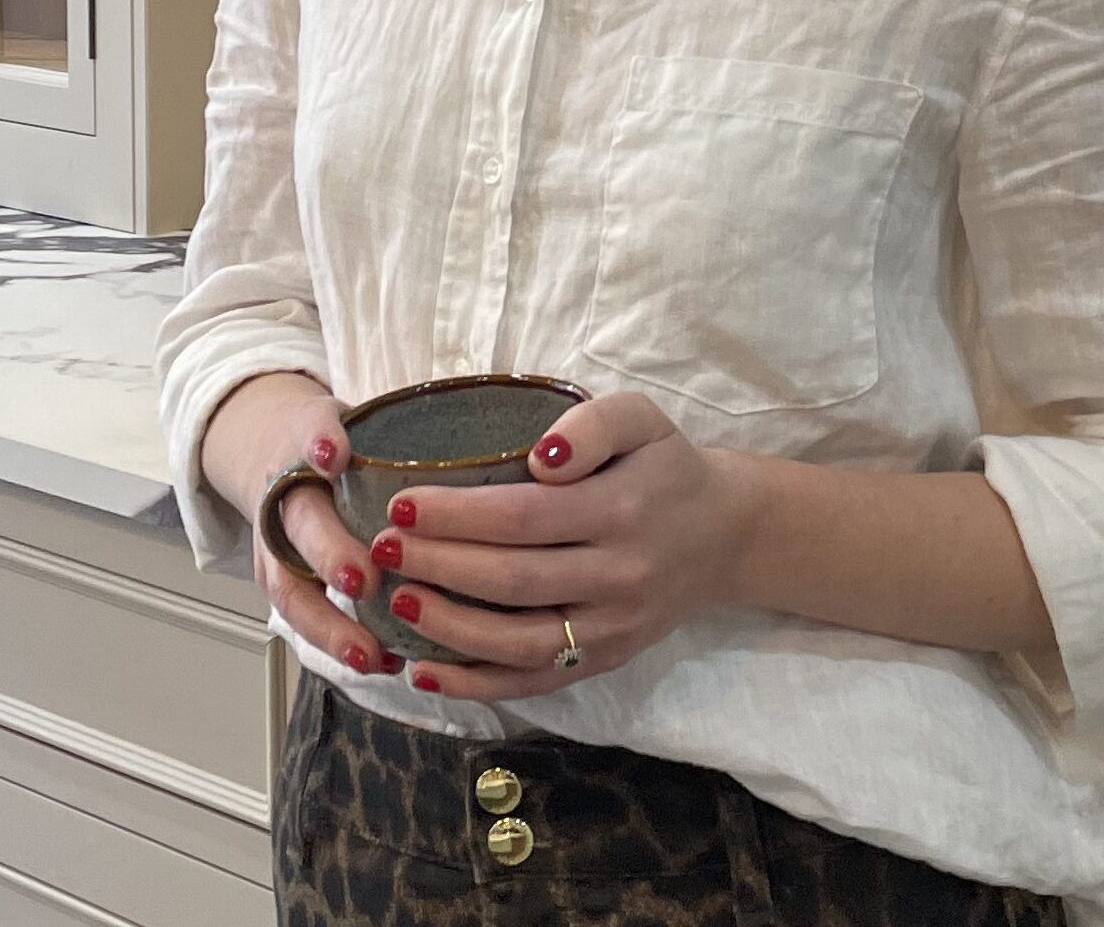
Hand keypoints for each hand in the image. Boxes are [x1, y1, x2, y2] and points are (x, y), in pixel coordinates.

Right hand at [206, 374, 403, 680]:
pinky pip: (307, 619)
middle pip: (300, 525)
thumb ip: (377, 430)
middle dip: (330, 554)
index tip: (336, 458)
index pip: (309, 434)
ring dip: (330, 625)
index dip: (321, 444)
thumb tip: (403, 447)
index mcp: (303, 446)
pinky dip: (341, 642)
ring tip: (369, 653)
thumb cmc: (334, 443)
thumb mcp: (354, 417)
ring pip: (292, 591)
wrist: (276, 457)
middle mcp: (284, 498)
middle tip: (363, 580)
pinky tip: (382, 659)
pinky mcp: (285, 584)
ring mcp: (278, 547)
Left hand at [363, 390, 750, 699]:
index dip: (457, 515)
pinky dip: (475, 684)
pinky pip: (533, 680)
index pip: (523, 517)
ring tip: (394, 600)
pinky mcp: (604, 660)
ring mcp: (609, 628)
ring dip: (447, 627)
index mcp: (621, 509)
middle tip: (380, 548)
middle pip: (512, 580)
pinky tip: (424, 671)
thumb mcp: (642, 418)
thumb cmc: (664, 467)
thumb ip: (594, 424)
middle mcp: (617, 576)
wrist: (722, 535)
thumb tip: (541, 458)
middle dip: (438, 566)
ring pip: (517, 640)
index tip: (401, 504)